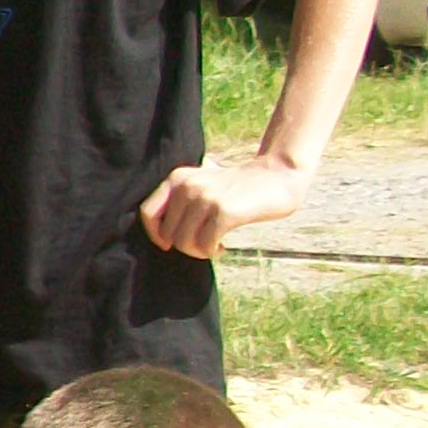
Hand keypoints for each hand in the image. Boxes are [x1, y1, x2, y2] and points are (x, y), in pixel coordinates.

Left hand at [139, 153, 308, 258]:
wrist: (278, 176)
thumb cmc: (238, 187)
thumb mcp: (203, 183)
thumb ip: (181, 198)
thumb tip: (160, 235)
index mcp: (178, 178)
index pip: (148, 213)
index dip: (155, 234)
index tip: (169, 243)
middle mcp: (188, 186)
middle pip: (168, 234)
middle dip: (185, 246)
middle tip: (203, 245)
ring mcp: (206, 198)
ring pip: (184, 243)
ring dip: (198, 252)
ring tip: (213, 246)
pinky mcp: (224, 212)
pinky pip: (205, 244)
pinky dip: (211, 252)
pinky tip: (222, 247)